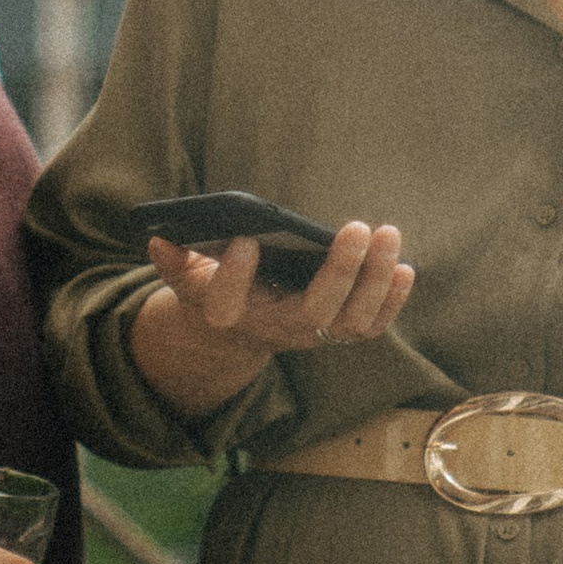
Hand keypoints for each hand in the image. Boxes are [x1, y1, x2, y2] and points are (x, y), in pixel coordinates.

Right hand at [129, 220, 414, 417]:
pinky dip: (391, 301)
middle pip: (311, 313)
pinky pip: (370, 327)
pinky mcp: (338, 335)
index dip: (234, 275)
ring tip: (388, 233)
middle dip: (338, 271)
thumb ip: (175, 260)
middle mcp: (273, 330)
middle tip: (357, 226)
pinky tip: (404, 267)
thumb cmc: (217, 287)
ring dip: (374, 279)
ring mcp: (310, 337)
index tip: (245, 239)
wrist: (242, 327)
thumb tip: (158, 238)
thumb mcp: (187, 274)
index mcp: (228, 314)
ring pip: (350, 322)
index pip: (227, 304)